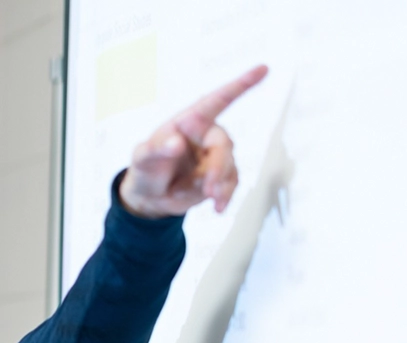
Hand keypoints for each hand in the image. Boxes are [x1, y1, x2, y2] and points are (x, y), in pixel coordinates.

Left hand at [118, 65, 268, 218]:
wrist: (149, 197)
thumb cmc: (145, 167)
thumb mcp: (142, 157)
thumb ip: (157, 149)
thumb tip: (177, 143)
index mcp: (190, 121)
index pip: (218, 99)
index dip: (241, 84)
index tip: (263, 68)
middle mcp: (207, 135)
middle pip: (224, 146)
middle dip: (217, 168)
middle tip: (207, 189)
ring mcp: (215, 157)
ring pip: (229, 169)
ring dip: (218, 187)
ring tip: (206, 199)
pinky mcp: (220, 177)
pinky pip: (230, 185)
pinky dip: (224, 197)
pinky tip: (217, 208)